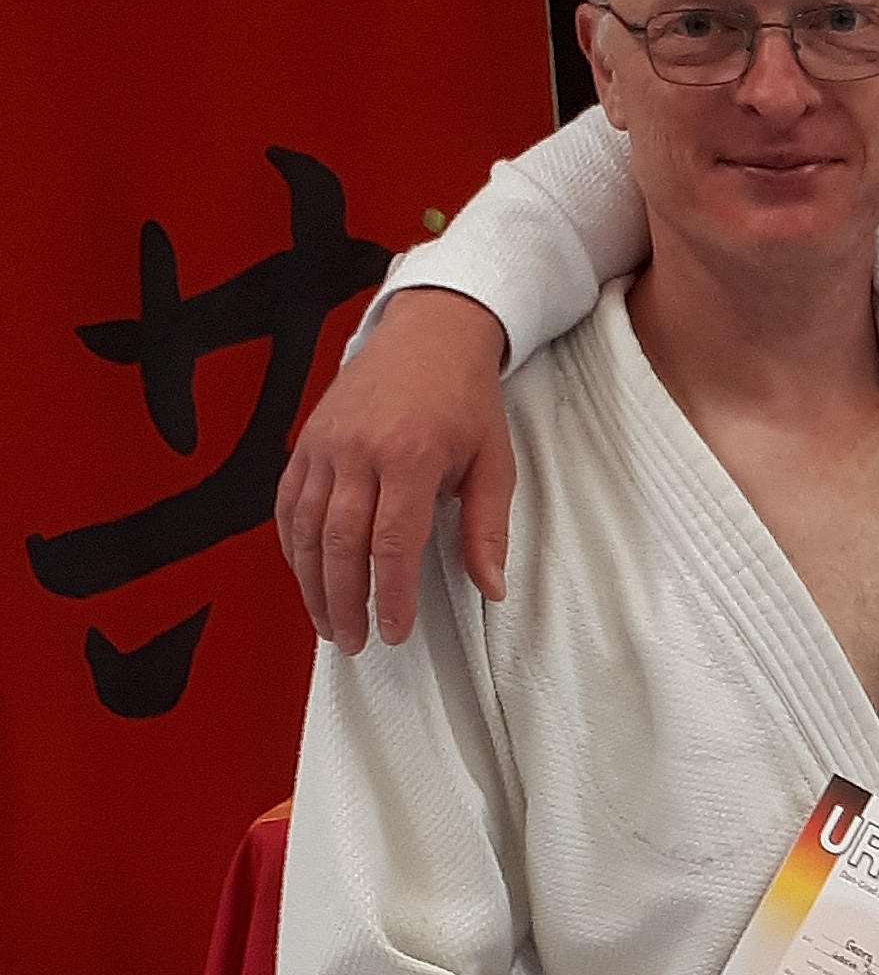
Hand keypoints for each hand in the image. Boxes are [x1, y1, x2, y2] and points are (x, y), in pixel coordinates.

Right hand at [275, 287, 514, 653]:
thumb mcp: (494, 461)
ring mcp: (324, 446)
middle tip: (354, 640)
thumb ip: (488, 529)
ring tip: (328, 623)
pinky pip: (288, 504)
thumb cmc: (465, 398)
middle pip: (340, 544)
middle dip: (344, 601)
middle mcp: (358, 452)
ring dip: (313, 584)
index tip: (394, 631)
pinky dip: (292, 545)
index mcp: (409, 456)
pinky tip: (305, 575)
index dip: (391, 596)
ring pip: (306, 530)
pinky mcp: (306, 442)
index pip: (392, 544)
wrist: (428, 334)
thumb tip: (492, 588)